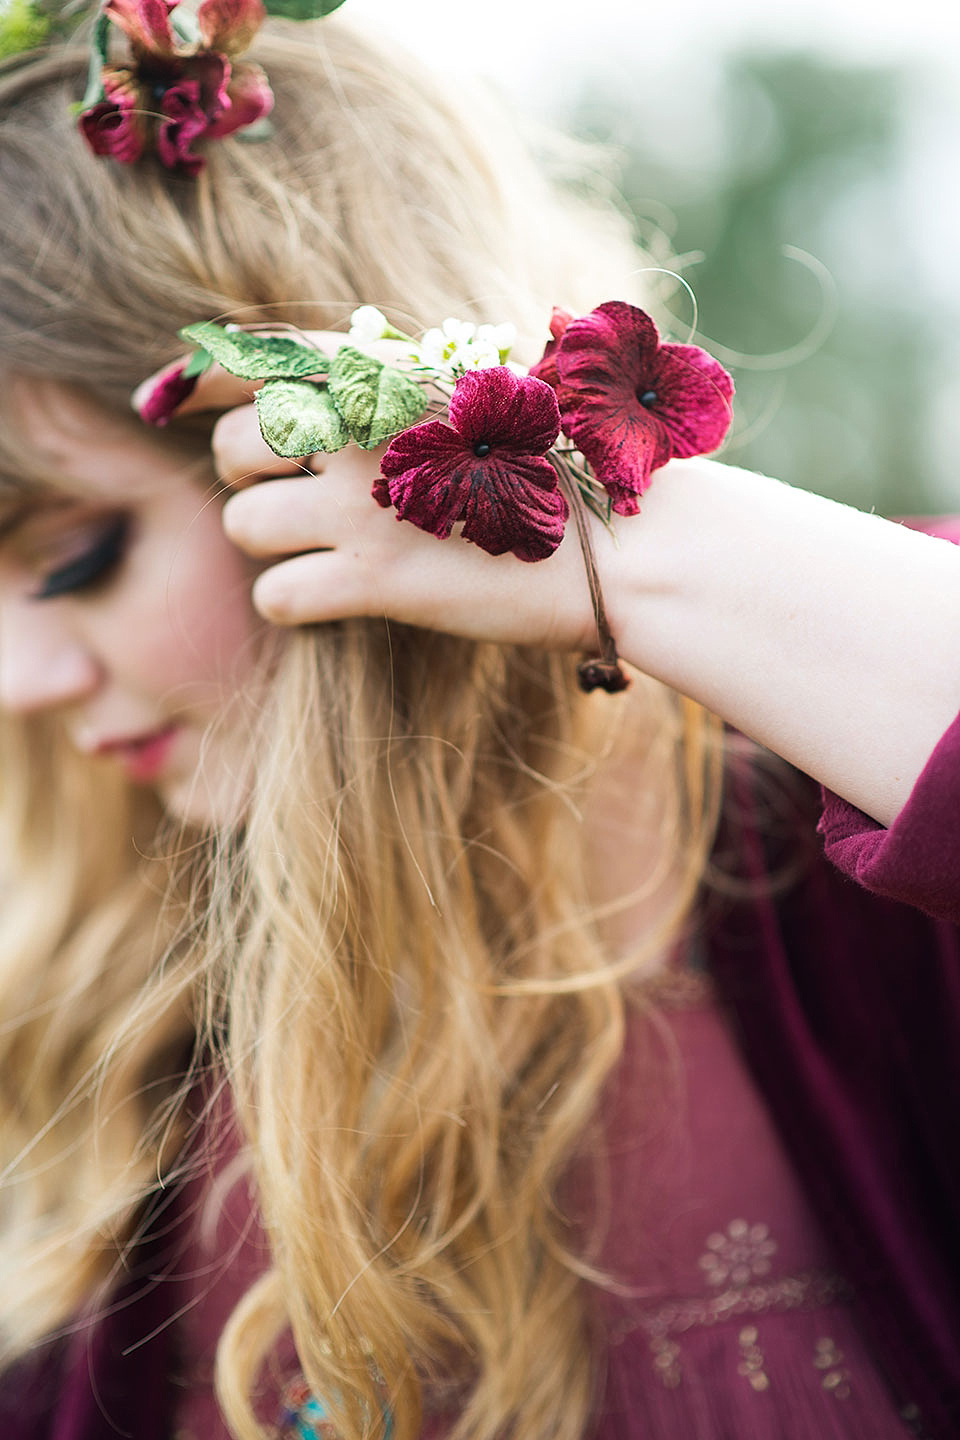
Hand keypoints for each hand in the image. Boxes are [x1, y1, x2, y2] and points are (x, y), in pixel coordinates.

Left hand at [135, 343, 600, 652]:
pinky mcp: (374, 581)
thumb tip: (301, 398)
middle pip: (230, 452)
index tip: (168, 403)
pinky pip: (274, 595)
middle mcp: (356, 423)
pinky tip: (340, 598)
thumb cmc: (554, 464)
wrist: (619, 540)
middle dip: (252, 479)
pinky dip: (296, 603)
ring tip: (328, 551)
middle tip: (304, 499)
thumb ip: (382, 384)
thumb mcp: (468, 389)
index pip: (244, 358)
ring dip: (274, 545)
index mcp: (377, 367)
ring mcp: (361, 502)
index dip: (193, 383)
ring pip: (241, 525)